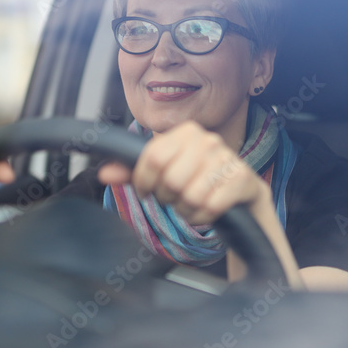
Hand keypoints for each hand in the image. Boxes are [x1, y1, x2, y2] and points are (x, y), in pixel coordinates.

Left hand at [96, 120, 270, 224]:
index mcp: (186, 131)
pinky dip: (203, 216)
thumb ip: (132, 173)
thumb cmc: (196, 181)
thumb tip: (104, 174)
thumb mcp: (163, 174)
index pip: (152, 157)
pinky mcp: (242, 179)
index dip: (144, 181)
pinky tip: (207, 210)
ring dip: (186, 209)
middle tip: (174, 198)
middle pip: (171, 179)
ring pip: (191, 195)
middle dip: (168, 198)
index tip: (147, 191)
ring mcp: (228, 158)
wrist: (239, 193)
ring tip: (190, 204)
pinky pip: (211, 206)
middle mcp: (208, 140)